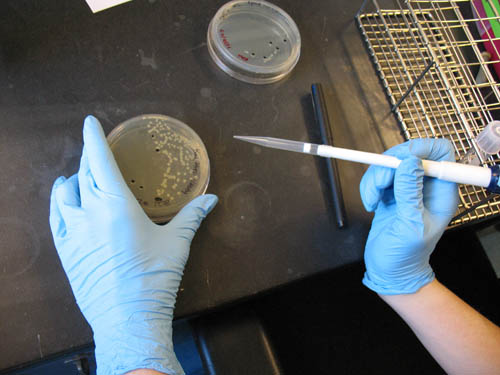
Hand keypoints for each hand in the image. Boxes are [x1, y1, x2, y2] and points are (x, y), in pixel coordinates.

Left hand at [49, 116, 217, 374]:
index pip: (100, 161)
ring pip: (64, 194)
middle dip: (88, 157)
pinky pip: (55, 218)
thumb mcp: (177, 243)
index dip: (94, 138)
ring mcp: (73, 233)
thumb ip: (192, 216)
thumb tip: (212, 198)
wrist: (128, 318)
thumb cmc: (154, 277)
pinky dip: (59, 203)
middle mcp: (89, 213)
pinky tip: (65, 202)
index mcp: (117, 205)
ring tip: (78, 176)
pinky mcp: (65, 252)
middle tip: (94, 149)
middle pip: (83, 174)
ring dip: (72, 179)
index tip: (90, 122)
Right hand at [359, 139, 457, 294]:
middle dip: (388, 166)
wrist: (389, 270)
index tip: (400, 160)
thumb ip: (410, 193)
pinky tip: (371, 203)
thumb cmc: (405, 256)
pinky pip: (377, 176)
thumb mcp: (410, 225)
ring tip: (372, 201)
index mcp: (441, 192)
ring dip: (374, 179)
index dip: (421, 149)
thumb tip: (409, 163)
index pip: (439, 153)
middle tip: (379, 186)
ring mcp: (407, 188)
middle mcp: (426, 186)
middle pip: (408, 154)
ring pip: (388, 165)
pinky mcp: (390, 192)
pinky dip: (369, 186)